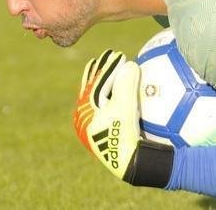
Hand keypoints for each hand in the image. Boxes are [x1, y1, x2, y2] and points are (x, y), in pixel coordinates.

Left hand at [72, 49, 173, 186]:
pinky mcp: (102, 132)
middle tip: (107, 55)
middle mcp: (85, 118)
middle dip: (100, 72)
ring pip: (96, 99)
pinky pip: (104, 108)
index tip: (118, 53)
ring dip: (104, 83)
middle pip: (92, 89)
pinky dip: (111, 97)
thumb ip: (126, 84)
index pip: (97, 83)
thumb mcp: (125, 106)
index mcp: (85, 110)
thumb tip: (130, 64)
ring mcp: (92, 126)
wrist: (127, 163)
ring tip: (107, 69)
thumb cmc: (124, 133)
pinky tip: (119, 92)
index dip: (108, 66)